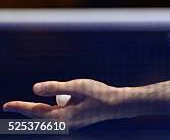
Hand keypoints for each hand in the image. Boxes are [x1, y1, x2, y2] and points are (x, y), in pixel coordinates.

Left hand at [3, 79, 128, 130]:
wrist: (118, 104)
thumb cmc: (99, 93)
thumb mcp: (76, 86)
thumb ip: (55, 87)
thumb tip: (34, 88)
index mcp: (62, 117)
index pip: (35, 111)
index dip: (20, 106)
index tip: (6, 105)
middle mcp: (64, 124)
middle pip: (38, 117)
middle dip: (25, 110)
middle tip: (10, 106)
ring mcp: (70, 124)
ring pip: (47, 118)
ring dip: (37, 111)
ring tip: (26, 107)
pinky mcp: (75, 121)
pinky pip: (56, 117)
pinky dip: (48, 112)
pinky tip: (50, 106)